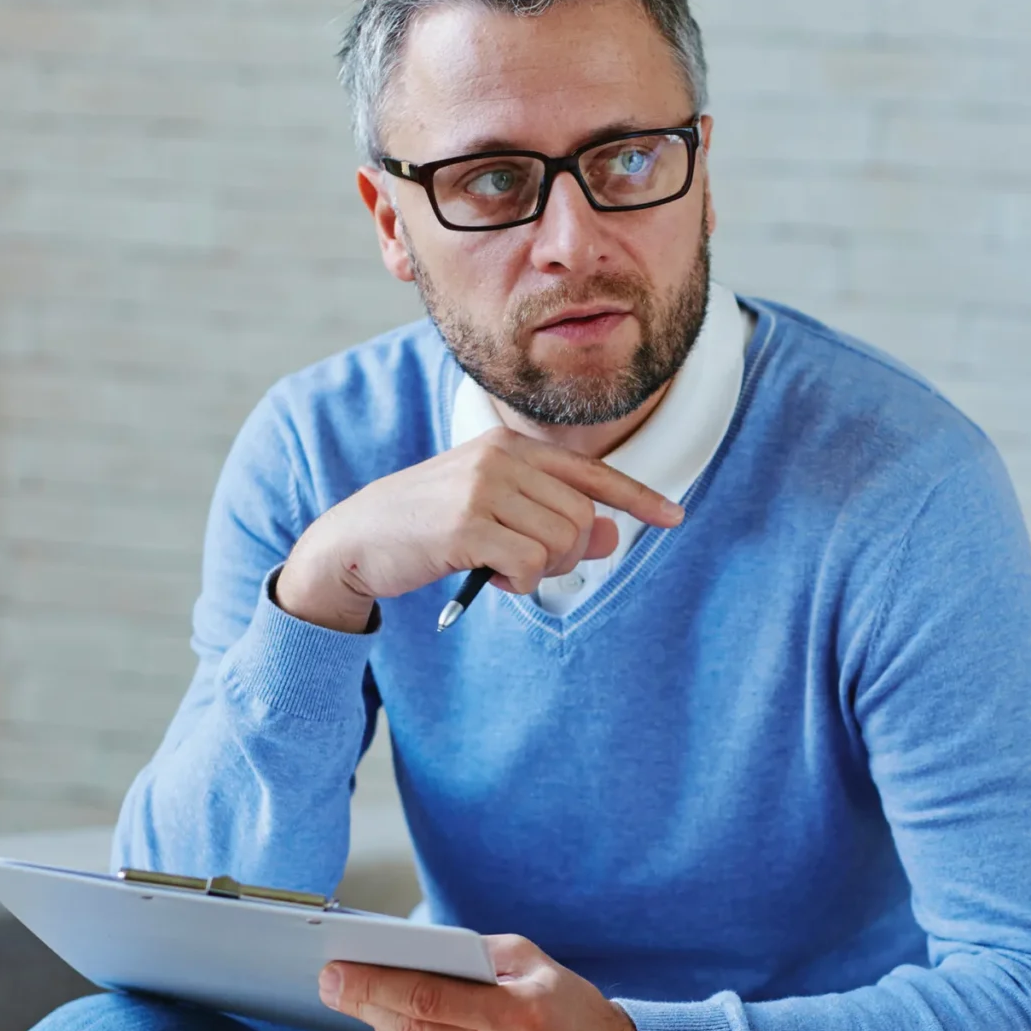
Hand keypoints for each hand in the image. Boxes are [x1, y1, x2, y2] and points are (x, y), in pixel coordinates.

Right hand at [273, 429, 682, 631]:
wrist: (357, 540)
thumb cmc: (429, 528)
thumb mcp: (494, 514)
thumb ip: (552, 519)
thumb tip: (613, 535)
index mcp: (509, 445)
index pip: (590, 471)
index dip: (637, 497)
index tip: (674, 517)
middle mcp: (500, 457)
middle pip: (580, 517)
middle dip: (566, 554)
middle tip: (526, 566)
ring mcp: (482, 488)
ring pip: (560, 543)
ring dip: (540, 572)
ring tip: (501, 569)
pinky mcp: (466, 526)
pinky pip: (530, 567)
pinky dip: (519, 584)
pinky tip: (488, 578)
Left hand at [318, 935, 643, 1030]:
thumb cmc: (571, 1011)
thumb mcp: (535, 964)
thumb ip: (475, 954)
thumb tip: (408, 955)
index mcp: (518, 1017)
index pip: (426, 1000)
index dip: (372, 987)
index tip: (333, 976)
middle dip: (369, 1009)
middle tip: (342, 988)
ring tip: (384, 1016)